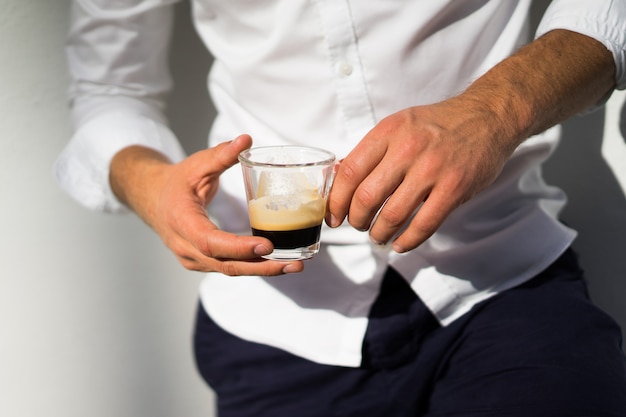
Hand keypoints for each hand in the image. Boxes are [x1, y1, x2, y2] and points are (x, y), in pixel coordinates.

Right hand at [110, 134, 303, 275]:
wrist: (152, 198)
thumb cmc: (176, 181)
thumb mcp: (196, 165)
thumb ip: (221, 155)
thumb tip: (246, 139)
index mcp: (182, 222)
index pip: (211, 242)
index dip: (239, 247)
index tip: (267, 245)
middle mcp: (185, 246)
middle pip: (225, 265)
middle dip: (261, 267)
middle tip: (293, 264)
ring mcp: (191, 258)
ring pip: (229, 270)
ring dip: (261, 270)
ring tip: (293, 265)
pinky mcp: (201, 262)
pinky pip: (228, 268)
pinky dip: (252, 267)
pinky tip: (277, 263)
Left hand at [326, 98, 513, 252]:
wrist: (487, 117)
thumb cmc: (436, 125)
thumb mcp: (398, 126)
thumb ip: (371, 152)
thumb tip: (338, 181)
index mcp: (388, 131)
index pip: (349, 172)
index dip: (336, 200)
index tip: (333, 216)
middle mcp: (407, 149)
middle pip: (366, 197)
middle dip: (356, 220)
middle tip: (357, 226)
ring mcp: (433, 169)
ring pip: (392, 215)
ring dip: (379, 233)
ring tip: (378, 236)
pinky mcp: (455, 188)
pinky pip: (424, 224)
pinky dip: (407, 241)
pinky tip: (400, 243)